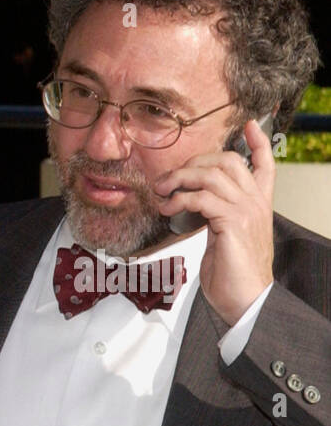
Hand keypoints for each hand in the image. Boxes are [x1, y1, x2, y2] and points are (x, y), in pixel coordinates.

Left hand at [154, 117, 275, 325]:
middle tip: (168, 178)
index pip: (265, 164)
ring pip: (212, 175)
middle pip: (228, 161)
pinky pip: (202, 198)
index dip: (258, 143)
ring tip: (160, 191)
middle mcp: (256, 202)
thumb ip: (216, 217)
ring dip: (179, 179)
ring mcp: (246, 211)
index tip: (249, 125)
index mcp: (257, 204)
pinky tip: (167, 208)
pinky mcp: (233, 223)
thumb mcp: (224, 238)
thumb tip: (194, 207)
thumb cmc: (232, 274)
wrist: (245, 300)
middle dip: (194, 162)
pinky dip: (179, 199)